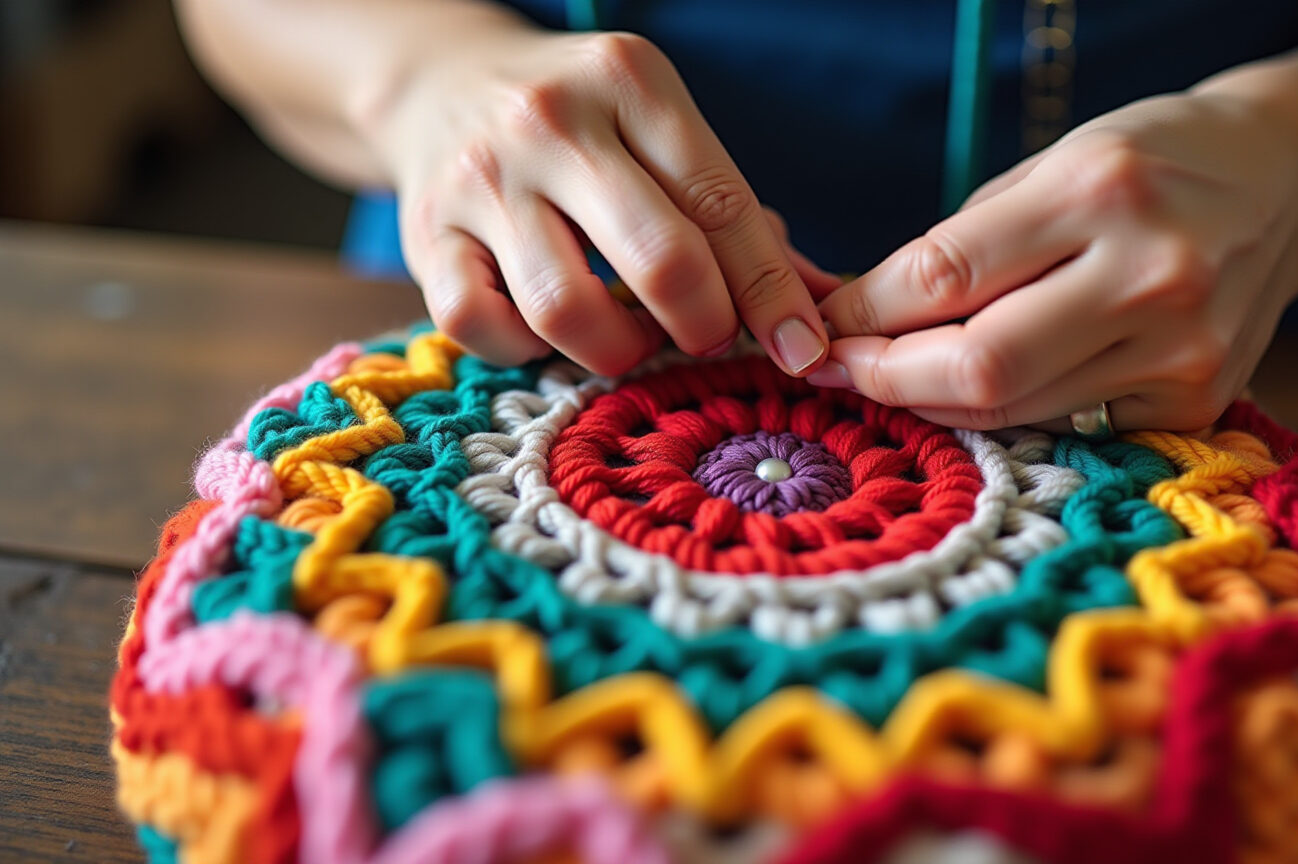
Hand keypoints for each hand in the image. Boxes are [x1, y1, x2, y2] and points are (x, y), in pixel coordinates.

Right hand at [375, 26, 834, 375]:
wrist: (442, 81)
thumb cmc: (584, 123)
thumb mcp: (662, 132)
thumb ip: (738, 217)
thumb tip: (822, 308)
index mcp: (630, 83)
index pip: (721, 205)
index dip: (771, 292)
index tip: (802, 348)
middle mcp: (551, 122)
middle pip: (660, 261)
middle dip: (705, 326)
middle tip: (708, 336)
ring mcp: (482, 178)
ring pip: (566, 308)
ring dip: (618, 350)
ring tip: (630, 336)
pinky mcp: (425, 234)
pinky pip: (482, 326)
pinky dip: (527, 350)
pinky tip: (550, 331)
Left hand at [814, 93, 1297, 430]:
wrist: (1287, 185)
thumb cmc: (1151, 163)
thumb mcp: (1054, 165)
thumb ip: (965, 243)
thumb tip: (860, 317)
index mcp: (1098, 188)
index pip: (942, 278)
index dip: (862, 316)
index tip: (821, 329)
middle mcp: (1149, 271)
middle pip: (976, 366)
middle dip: (887, 379)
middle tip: (844, 372)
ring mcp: (1182, 347)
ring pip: (1014, 409)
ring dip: (937, 401)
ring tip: (901, 378)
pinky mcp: (1197, 399)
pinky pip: (1067, 423)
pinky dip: (1013, 411)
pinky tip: (994, 384)